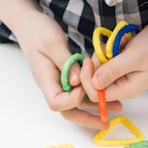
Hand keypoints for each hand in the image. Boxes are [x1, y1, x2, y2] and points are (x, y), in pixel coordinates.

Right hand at [16, 12, 121, 127]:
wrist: (30, 25)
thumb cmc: (39, 32)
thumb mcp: (54, 44)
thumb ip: (67, 63)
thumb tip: (77, 82)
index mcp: (45, 79)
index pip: (56, 102)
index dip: (72, 100)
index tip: (83, 89)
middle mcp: (52, 86)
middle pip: (68, 111)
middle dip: (87, 118)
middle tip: (106, 122)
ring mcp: (60, 84)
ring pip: (77, 104)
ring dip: (96, 107)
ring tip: (117, 108)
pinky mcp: (67, 79)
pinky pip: (81, 92)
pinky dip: (95, 94)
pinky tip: (110, 95)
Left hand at [85, 22, 147, 100]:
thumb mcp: (135, 57)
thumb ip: (114, 70)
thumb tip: (95, 83)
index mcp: (127, 89)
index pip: (97, 95)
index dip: (88, 80)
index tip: (89, 60)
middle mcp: (122, 86)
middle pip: (95, 82)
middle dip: (95, 64)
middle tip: (106, 49)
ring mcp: (121, 76)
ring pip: (98, 69)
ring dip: (103, 54)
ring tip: (119, 44)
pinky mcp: (120, 66)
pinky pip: (105, 60)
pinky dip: (108, 49)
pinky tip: (122, 43)